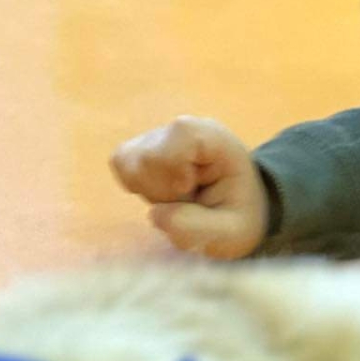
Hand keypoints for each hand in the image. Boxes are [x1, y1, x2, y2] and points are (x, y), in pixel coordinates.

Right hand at [111, 116, 268, 258]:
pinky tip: (164, 192)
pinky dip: (138, 185)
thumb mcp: (232, 233)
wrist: (239, 208)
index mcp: (212, 138)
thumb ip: (197, 228)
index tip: (194, 191)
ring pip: (126, 161)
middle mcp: (183, 127)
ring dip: (149, 190)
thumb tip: (156, 214)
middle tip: (190, 199)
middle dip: (162, 191)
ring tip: (179, 196)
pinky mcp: (142, 146)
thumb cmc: (239, 218)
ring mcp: (160, 134)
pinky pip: (120, 163)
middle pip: (144, 158)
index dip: (175, 176)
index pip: (172, 144)